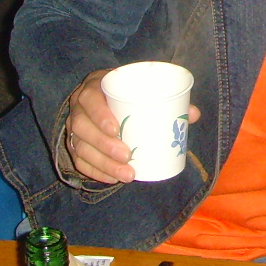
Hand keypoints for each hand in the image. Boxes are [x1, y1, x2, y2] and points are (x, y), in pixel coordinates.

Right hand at [65, 71, 201, 183]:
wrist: (105, 95)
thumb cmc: (127, 92)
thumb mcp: (142, 89)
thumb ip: (166, 99)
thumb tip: (192, 114)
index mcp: (94, 87)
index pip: (89, 99)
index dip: (99, 115)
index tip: (116, 129)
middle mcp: (79, 107)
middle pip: (82, 127)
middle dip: (104, 145)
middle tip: (127, 156)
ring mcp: (74, 126)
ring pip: (80, 147)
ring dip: (102, 163)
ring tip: (127, 174)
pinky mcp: (73, 143)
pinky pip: (78, 160)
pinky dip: (95, 171)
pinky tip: (112, 179)